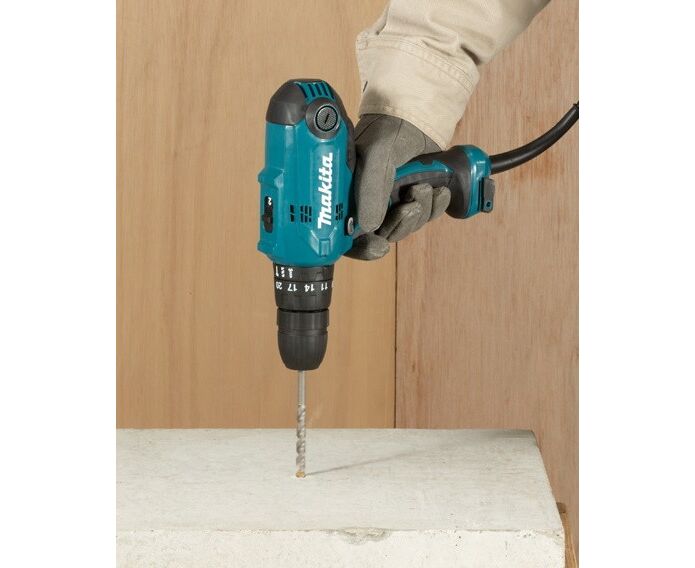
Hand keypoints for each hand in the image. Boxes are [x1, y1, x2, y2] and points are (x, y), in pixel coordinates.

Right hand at [346, 114, 450, 259]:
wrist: (417, 113)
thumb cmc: (388, 128)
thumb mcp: (376, 155)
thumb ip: (370, 189)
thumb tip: (368, 227)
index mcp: (348, 195)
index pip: (347, 235)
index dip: (361, 247)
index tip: (378, 246)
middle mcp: (367, 201)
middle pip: (382, 234)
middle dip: (400, 223)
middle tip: (410, 205)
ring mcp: (391, 200)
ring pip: (406, 226)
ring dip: (421, 212)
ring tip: (424, 186)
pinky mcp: (413, 196)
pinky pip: (426, 216)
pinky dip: (436, 206)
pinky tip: (440, 191)